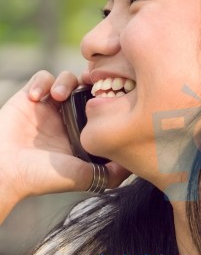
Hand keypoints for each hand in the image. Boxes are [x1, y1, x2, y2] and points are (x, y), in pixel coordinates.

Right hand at [0, 70, 129, 222]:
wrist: (5, 171)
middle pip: (87, 87)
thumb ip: (110, 173)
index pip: (101, 106)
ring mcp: (48, 107)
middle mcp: (67, 117)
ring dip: (66, 82)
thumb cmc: (42, 176)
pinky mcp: (29, 98)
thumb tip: (133, 164)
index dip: (108, 97)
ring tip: (60, 96)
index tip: (110, 96)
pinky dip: (42, 82)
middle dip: (90, 82)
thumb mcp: (84, 176)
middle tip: (90, 85)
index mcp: (81, 131)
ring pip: (67, 79)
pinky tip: (36, 97)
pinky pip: (41, 78)